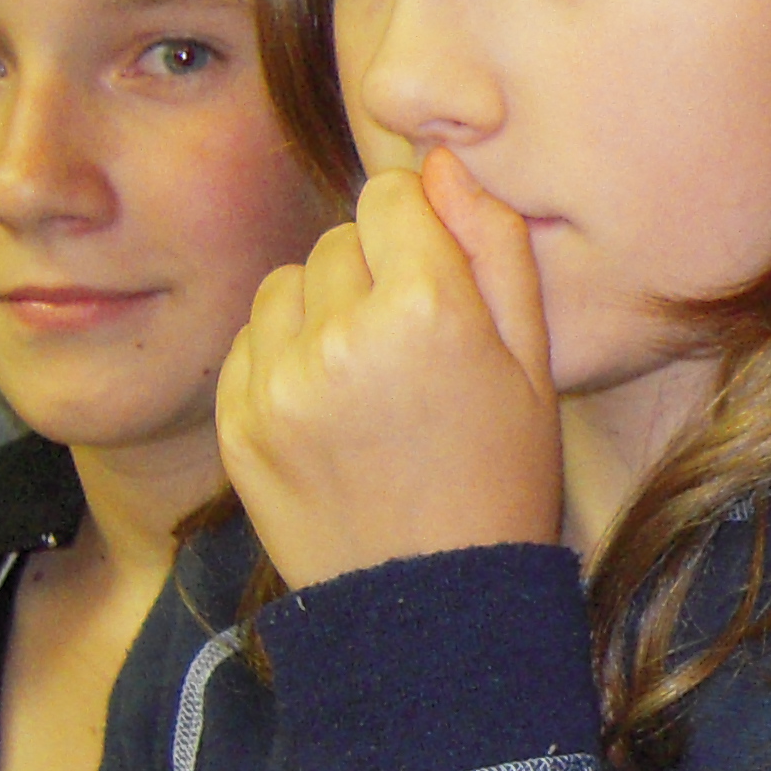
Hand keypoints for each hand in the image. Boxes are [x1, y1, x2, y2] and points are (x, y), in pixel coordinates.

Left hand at [218, 148, 564, 591]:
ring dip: (321, 307)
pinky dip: (284, 356)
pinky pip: (250, 340)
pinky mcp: (238, 422)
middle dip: (373, 268)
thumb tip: (444, 162)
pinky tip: (329, 404)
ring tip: (366, 373)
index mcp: (427, 312)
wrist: (429, 609)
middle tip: (411, 340)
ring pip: (286, 283)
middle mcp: (341, 337)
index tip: (439, 274)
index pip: (392, 195)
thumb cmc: (500, 480)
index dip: (420, 226)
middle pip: (338, 236)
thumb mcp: (533, 364)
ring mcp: (278, 383)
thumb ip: (496, 249)